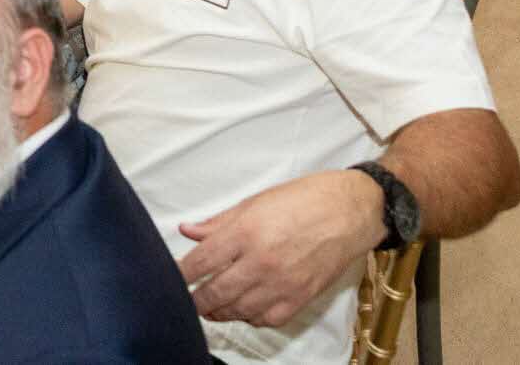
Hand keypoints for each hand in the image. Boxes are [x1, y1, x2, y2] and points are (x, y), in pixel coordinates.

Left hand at [178, 171, 383, 327]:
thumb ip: (217, 223)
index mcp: (245, 233)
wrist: (349, 211)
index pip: (200, 263)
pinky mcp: (300, 297)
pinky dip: (249, 318)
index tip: (170, 279)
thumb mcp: (253, 202)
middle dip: (195, 299)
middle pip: (215, 292)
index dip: (179, 275)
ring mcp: (282, 283)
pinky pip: (266, 319)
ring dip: (219, 311)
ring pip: (238, 310)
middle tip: (186, 299)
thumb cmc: (302, 201)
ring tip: (209, 306)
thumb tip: (186, 231)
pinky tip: (242, 309)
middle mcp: (261, 261)